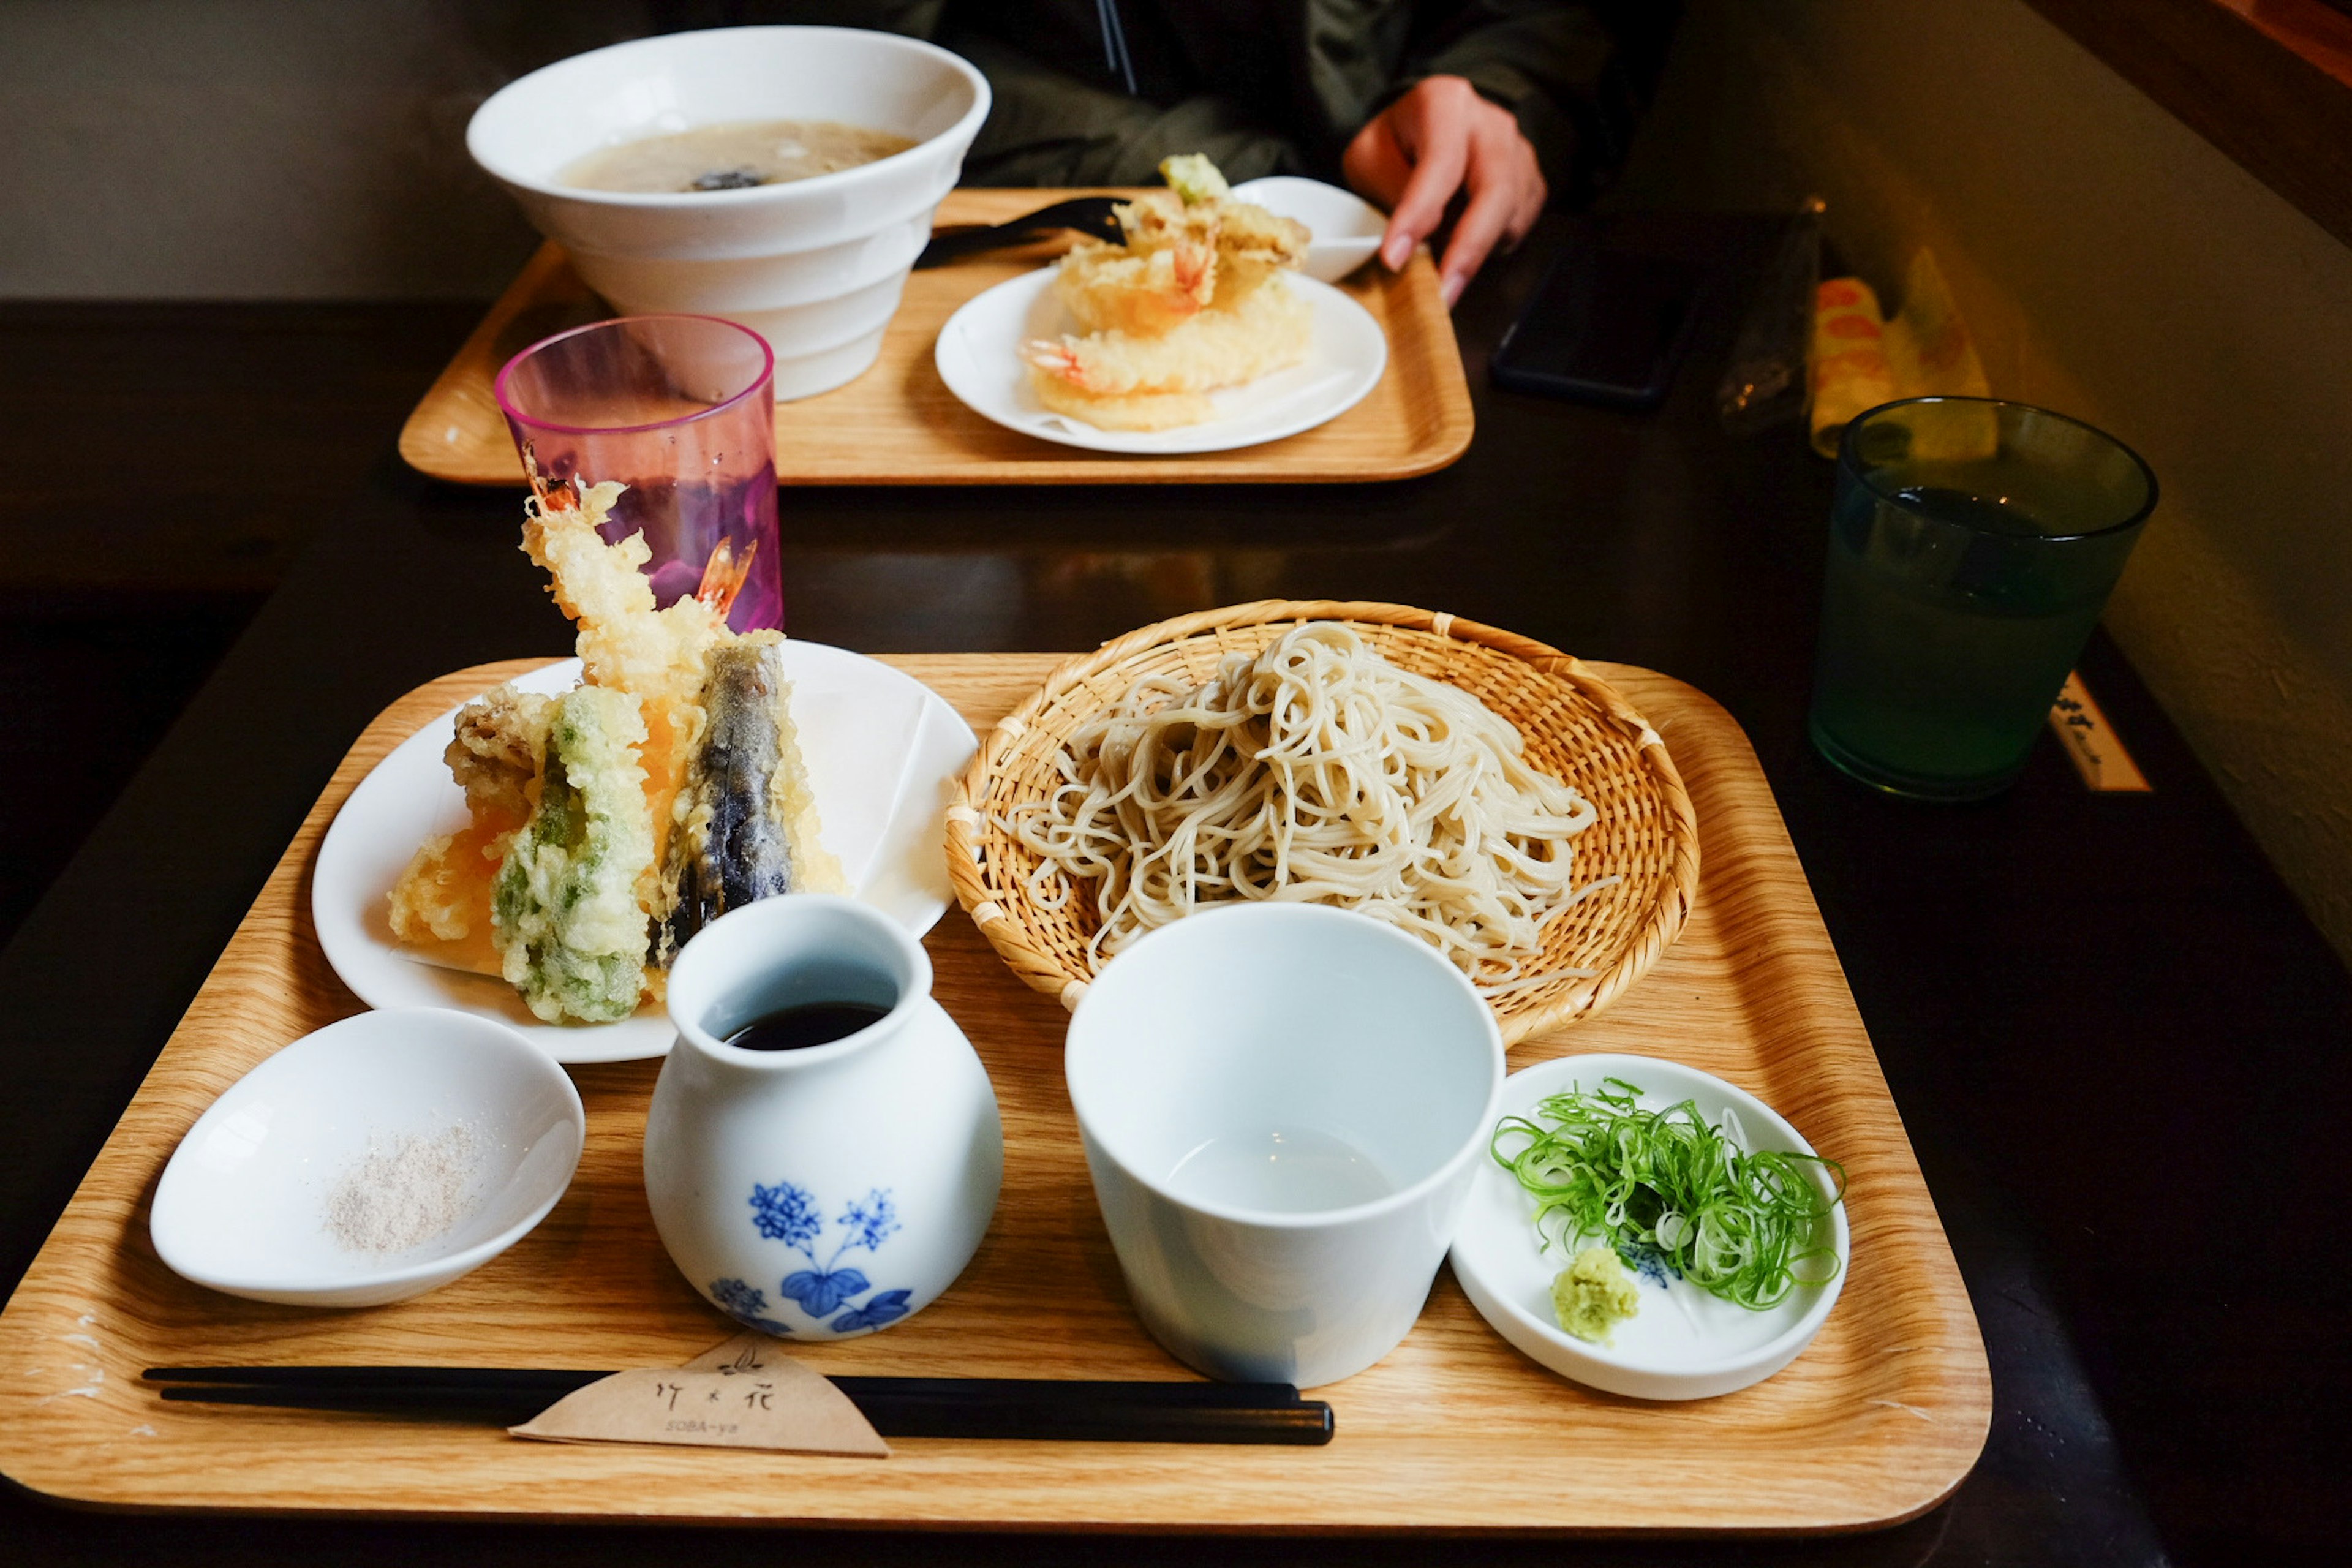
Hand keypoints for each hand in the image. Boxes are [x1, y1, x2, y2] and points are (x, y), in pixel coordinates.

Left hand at [1342, 75, 1546, 306]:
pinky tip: (1461, 245)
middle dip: (1468, 248)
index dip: (1418, 215)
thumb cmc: (1397, 142)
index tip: (1394, 259)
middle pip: (1496, 190)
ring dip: (1474, 252)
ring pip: (1510, 216)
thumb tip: (1413, 239)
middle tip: (1442, 292)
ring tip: (1439, 271)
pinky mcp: (1531, 183)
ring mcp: (1519, 153)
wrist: (1433, 126)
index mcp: (1447, 103)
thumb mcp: (1369, 157)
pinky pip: (1516, 227)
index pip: (1440, 164)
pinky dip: (1488, 247)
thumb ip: (1389, 189)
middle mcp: (1492, 124)